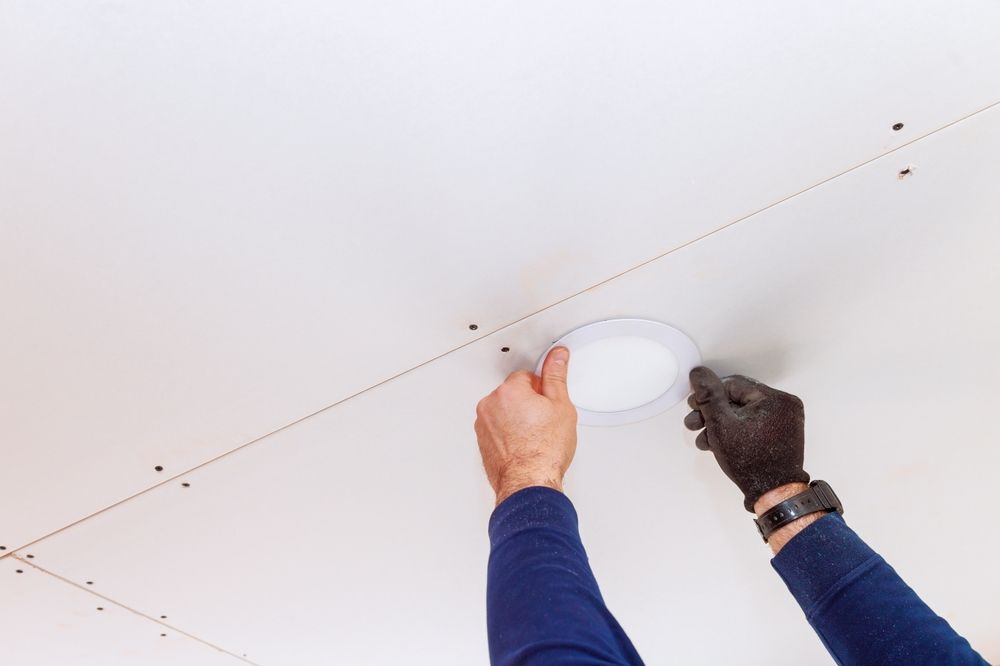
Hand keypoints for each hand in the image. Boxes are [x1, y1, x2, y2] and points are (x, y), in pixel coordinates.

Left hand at [474, 347, 577, 505]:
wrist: (528, 484)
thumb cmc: (544, 451)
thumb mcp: (561, 406)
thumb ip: (556, 376)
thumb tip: (557, 356)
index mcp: (508, 391)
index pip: (527, 376)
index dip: (542, 391)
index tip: (548, 405)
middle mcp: (490, 405)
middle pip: (513, 394)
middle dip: (528, 404)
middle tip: (544, 423)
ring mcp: (483, 425)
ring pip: (504, 412)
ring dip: (516, 419)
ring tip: (534, 437)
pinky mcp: (482, 442)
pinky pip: (497, 429)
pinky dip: (508, 434)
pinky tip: (524, 445)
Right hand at [684, 366, 808, 511]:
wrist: (773, 495)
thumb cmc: (750, 461)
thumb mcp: (721, 424)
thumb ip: (708, 396)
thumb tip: (698, 373)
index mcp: (775, 399)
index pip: (733, 385)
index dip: (709, 395)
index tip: (693, 405)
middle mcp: (784, 407)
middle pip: (737, 401)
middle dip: (711, 413)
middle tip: (694, 422)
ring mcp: (784, 422)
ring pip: (742, 415)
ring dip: (719, 425)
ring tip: (702, 438)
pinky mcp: (780, 436)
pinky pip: (752, 426)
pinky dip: (734, 433)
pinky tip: (716, 444)